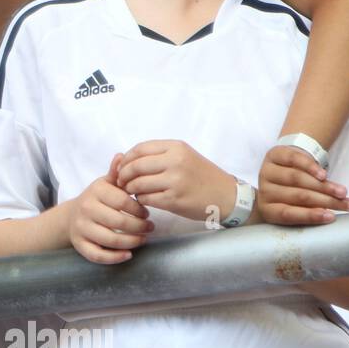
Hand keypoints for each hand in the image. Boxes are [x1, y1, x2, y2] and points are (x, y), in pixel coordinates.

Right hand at [67, 153, 153, 263]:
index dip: (138, 209)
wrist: (71, 216)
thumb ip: (116, 173)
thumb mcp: (105, 184)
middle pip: (119, 222)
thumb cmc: (96, 199)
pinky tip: (128, 255)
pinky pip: (97, 255)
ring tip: (143, 239)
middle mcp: (86, 210)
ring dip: (132, 242)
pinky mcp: (79, 244)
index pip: (122, 201)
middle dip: (139, 227)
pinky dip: (115, 257)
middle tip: (150, 228)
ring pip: (110, 239)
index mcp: (95, 192)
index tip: (147, 213)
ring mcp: (81, 228)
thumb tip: (120, 156)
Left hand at [115, 140, 236, 222]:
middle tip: (121, 181)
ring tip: (132, 191)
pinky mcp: (174, 200)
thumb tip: (126, 159)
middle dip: (124, 175)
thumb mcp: (184, 156)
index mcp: (176, 147)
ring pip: (138, 184)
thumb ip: (159, 155)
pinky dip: (140, 200)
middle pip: (136, 166)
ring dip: (130, 189)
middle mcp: (175, 162)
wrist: (226, 196)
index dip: (126, 159)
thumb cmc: (201, 176)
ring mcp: (175, 181)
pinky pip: (146, 199)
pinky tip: (144, 199)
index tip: (121, 166)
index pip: (140, 149)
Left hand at [257, 144, 348, 224]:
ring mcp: (266, 171)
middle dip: (326, 201)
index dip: (310, 216)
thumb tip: (330, 215)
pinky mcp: (274, 155)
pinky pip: (294, 160)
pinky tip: (324, 175)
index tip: (331, 217)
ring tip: (342, 192)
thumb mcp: (298, 206)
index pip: (287, 214)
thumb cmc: (295, 192)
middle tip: (347, 204)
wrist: (284, 167)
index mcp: (268, 209)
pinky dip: (311, 167)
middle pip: (297, 196)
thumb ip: (310, 210)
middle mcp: (264, 191)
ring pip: (297, 179)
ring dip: (323, 186)